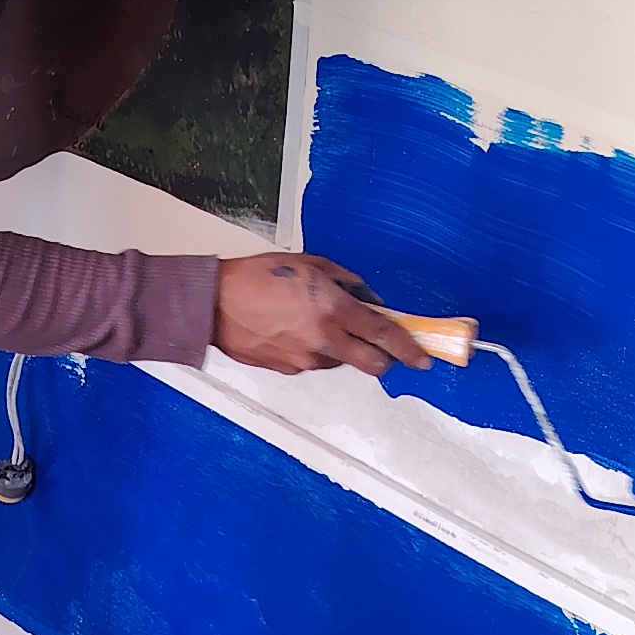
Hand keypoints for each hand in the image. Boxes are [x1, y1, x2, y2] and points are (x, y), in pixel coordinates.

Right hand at [212, 254, 420, 378]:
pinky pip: (313, 362)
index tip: (421, 356)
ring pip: (341, 362)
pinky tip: (293, 331)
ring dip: (342, 349)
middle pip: (372, 363)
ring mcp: (305, 359)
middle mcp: (324, 339)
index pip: (384, 334)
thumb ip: (345, 281)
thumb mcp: (309, 264)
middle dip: (385, 359)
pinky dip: (314, 350)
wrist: (212, 304)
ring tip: (314, 324)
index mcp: (332, 309)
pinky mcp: (288, 369)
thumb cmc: (255, 277)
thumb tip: (367, 298)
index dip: (408, 348)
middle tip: (383, 348)